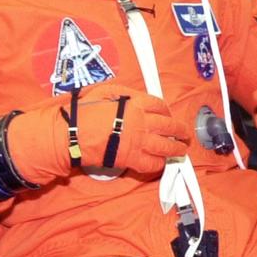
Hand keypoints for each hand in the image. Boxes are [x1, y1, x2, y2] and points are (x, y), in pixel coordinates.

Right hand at [10, 83, 190, 182]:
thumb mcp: (104, 92)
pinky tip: (161, 163)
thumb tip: (134, 96)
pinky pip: (152, 163)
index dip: (167, 111)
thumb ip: (123, 93)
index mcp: (135, 104)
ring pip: (165, 146)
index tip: (169, 115)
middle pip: (169, 126)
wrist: (71, 134)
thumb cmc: (83, 113)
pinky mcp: (131, 159)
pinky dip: (159, 164)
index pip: (160, 105)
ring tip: (180, 150)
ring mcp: (138, 141)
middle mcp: (142, 122)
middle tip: (185, 134)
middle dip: (180, 130)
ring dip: (176, 148)